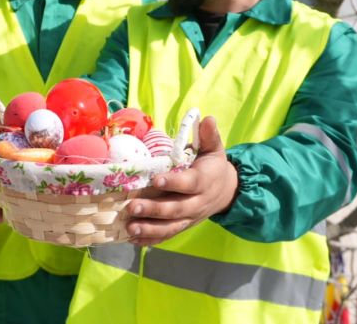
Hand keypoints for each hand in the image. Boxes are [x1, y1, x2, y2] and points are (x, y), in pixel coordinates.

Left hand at [124, 116, 237, 245]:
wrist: (226, 191)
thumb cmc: (212, 165)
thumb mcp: (214, 148)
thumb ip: (210, 135)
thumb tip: (208, 118)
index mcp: (204, 181)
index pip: (189, 183)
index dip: (174, 183)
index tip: (156, 179)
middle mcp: (198, 202)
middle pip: (176, 208)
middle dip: (154, 209)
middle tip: (132, 207)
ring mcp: (190, 217)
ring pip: (171, 226)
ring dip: (150, 228)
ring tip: (131, 228)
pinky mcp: (183, 225)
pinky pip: (167, 235)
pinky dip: (151, 239)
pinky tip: (133, 239)